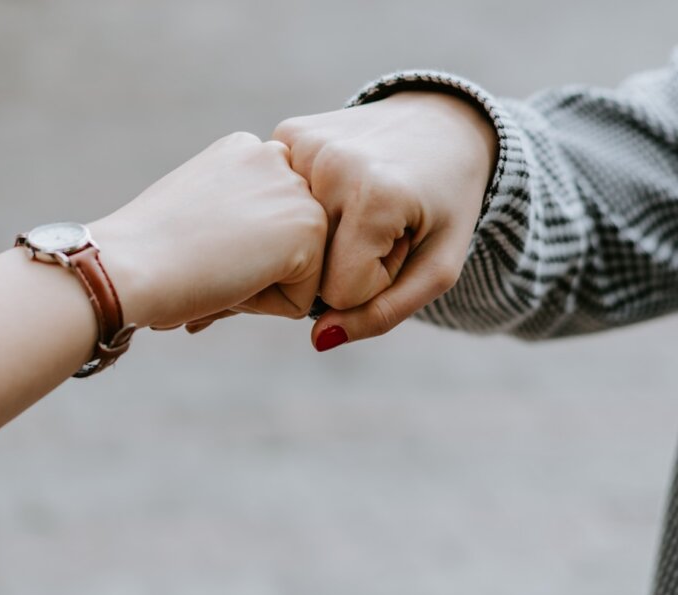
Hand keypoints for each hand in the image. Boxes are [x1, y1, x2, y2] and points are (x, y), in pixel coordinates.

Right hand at [91, 132, 327, 330]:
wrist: (130, 263)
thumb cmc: (144, 251)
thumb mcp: (193, 212)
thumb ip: (233, 216)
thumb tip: (259, 255)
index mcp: (244, 149)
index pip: (267, 221)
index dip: (233, 250)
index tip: (195, 248)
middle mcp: (275, 156)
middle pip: (286, 245)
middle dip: (252, 269)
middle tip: (203, 264)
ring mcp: (297, 189)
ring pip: (298, 271)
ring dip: (258, 288)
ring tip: (215, 270)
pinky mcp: (310, 228)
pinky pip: (302, 298)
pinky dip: (265, 307)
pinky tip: (230, 281)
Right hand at [272, 91, 497, 348]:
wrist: (445, 122)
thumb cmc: (446, 203)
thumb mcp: (438, 268)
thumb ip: (384, 313)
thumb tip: (319, 340)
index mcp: (375, 195)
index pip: (339, 290)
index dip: (372, 281)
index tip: (397, 246)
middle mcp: (330, 163)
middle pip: (309, 263)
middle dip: (343, 259)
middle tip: (380, 227)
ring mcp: (302, 143)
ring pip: (290, 236)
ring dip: (322, 234)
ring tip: (358, 205)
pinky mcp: (286, 132)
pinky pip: (279, 202)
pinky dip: (305, 205)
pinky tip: (333, 186)